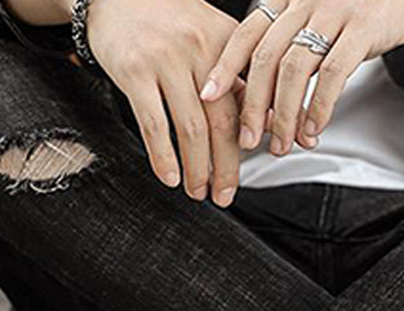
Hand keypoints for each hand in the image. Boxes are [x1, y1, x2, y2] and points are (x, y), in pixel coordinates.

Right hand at [87, 0, 241, 204]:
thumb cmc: (170, 21)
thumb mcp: (214, 39)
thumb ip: (240, 78)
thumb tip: (269, 122)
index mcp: (228, 45)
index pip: (249, 103)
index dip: (255, 142)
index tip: (255, 170)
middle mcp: (200, 50)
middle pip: (223, 124)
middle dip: (227, 168)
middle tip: (225, 196)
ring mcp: (166, 60)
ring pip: (191, 129)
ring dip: (197, 169)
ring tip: (198, 192)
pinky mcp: (134, 71)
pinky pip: (153, 124)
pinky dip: (163, 157)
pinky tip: (170, 177)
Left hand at [200, 0, 403, 154]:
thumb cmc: (379, 6)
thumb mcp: (331, 21)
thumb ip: (303, 46)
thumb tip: (277, 99)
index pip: (248, 31)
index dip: (226, 66)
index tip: (208, 96)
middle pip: (266, 56)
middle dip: (252, 105)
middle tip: (247, 140)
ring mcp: (337, 10)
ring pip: (295, 69)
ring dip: (284, 115)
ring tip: (282, 146)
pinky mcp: (366, 25)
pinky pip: (332, 73)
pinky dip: (319, 107)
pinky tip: (314, 130)